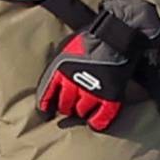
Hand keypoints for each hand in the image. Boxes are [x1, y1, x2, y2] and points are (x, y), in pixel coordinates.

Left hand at [36, 0, 159, 132]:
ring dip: (80, 112)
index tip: (45, 112)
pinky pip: (102, 117)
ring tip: (81, 110)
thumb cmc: (88, 39)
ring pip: (81, 112)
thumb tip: (52, 85)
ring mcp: (93, 91)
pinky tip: (94, 123)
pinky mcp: (111, 96)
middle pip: (64, 106)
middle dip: (65, 107)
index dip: (44, 106)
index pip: (46, 95)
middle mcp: (73, 83)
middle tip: (69, 106)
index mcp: (59, 71)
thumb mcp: (64, 50)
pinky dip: (97, 123)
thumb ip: (56, 69)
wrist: (115, 35)